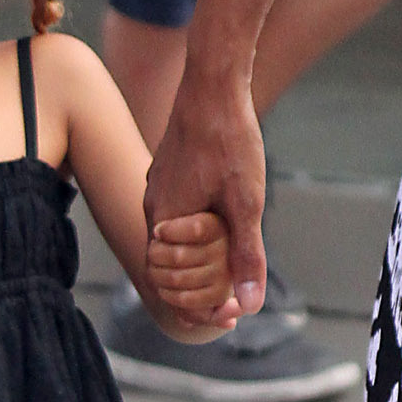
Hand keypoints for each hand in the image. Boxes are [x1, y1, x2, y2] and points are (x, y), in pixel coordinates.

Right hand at [146, 65, 268, 323]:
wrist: (212, 84)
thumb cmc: (230, 141)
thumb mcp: (246, 204)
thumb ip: (246, 255)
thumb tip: (248, 303)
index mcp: (165, 223)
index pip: (169, 288)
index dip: (198, 310)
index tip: (230, 317)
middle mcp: (153, 210)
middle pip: (169, 269)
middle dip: (200, 290)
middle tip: (236, 301)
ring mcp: (158, 190)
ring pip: (173, 242)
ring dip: (200, 261)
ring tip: (232, 268)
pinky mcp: (167, 174)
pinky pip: (176, 218)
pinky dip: (197, 235)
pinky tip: (223, 229)